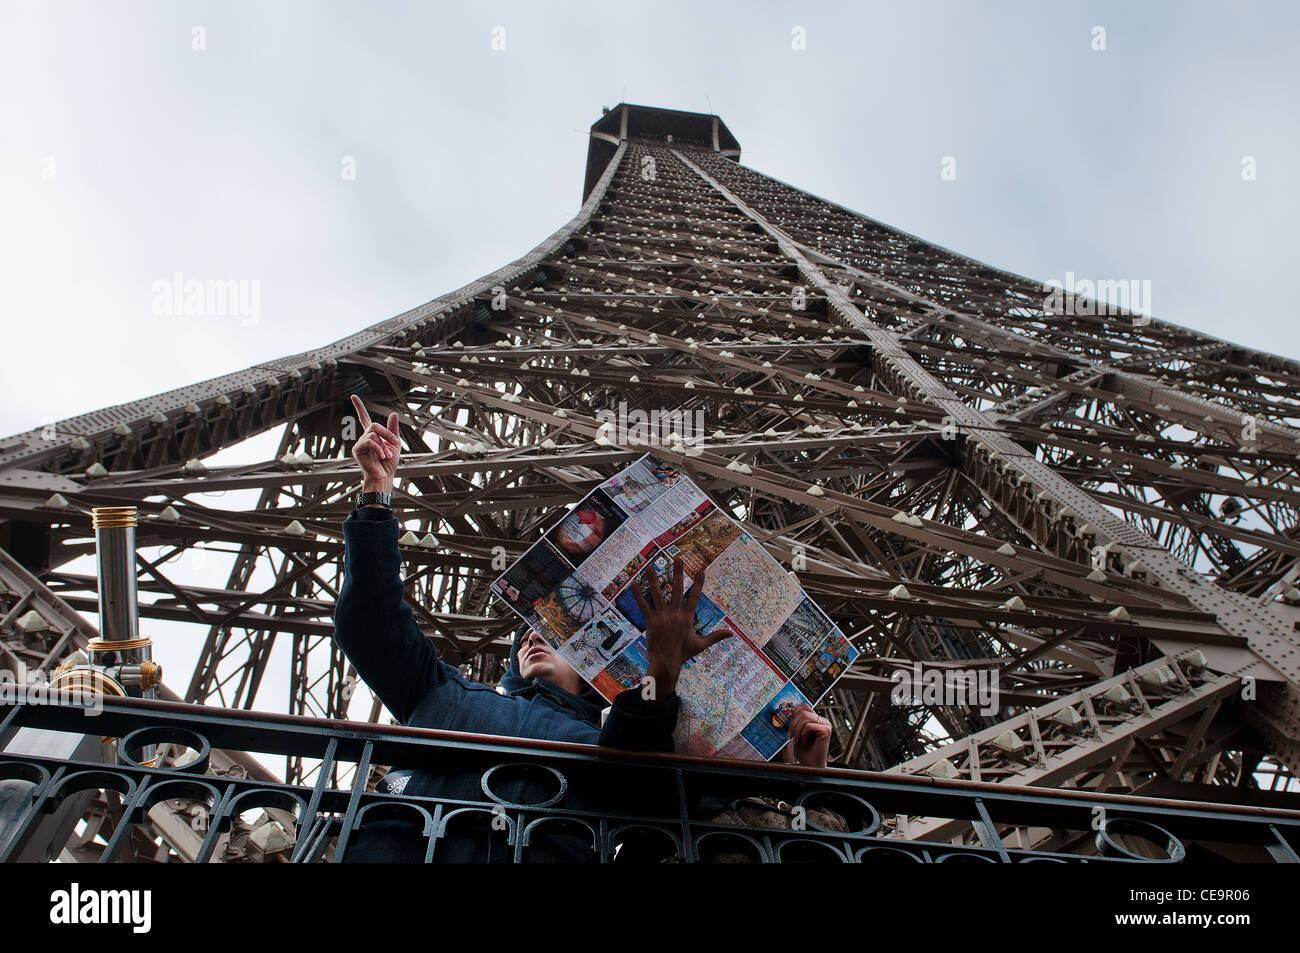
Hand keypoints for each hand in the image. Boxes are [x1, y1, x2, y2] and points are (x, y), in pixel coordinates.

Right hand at [349, 394, 400, 492]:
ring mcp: (360, 443)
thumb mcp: (394, 443)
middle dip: (387, 433)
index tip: (353, 396)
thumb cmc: (388, 463)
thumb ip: (392, 429)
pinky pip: (370, 442)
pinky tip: (381, 456)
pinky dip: (379, 448)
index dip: (359, 407)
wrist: (384, 476)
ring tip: (386, 455)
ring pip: (373, 434)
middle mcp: (364, 438)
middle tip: (395, 443)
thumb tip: (392, 414)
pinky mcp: (357, 450)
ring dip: (384, 445)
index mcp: (372, 435)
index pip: (364, 418)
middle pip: (374, 425)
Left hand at [631, 556, 730, 699]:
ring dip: (653, 578)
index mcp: (687, 617)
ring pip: (657, 593)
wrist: (666, 663)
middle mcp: (675, 614)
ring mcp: (661, 616)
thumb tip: (732, 633)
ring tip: (650, 566)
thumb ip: (716, 636)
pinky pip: (643, 605)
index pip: (695, 596)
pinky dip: (637, 595)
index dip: (699, 583)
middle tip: (678, 559)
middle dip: (678, 573)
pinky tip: (633, 583)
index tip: (701, 570)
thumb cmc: (684, 653)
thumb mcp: (701, 644)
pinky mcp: (650, 621)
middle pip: (677, 589)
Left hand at [786, 704, 831, 767]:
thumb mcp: (797, 732)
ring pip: (805, 717)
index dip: (794, 713)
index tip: (788, 725)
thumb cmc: (804, 751)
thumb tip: (788, 710)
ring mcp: (826, 724)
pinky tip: (804, 743)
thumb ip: (796, 721)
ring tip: (797, 740)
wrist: (810, 765)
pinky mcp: (826, 730)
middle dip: (793, 723)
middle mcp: (823, 720)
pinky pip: (809, 726)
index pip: (804, 706)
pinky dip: (802, 735)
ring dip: (797, 730)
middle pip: (803, 710)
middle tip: (790, 735)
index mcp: (816, 719)